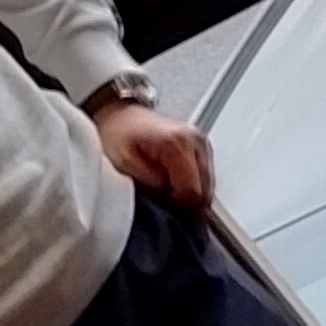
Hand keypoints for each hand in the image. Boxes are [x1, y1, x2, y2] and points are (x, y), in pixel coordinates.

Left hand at [91, 96, 213, 205]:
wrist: (119, 114)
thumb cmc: (117, 134)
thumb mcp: (124, 164)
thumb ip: (151, 185)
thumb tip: (170, 201)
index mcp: (177, 144)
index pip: (193, 193)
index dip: (179, 210)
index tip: (164, 212)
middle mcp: (195, 141)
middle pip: (205, 191)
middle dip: (186, 204)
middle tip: (163, 203)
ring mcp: (201, 142)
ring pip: (207, 186)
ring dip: (189, 195)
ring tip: (166, 191)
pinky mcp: (201, 145)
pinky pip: (204, 177)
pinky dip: (192, 185)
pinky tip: (174, 183)